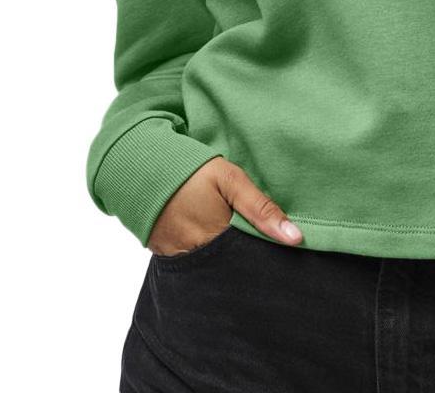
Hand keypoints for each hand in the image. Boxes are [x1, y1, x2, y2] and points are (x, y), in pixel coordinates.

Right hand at [147, 156, 302, 255]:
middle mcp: (198, 256)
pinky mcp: (165, 255)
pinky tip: (211, 240)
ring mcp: (178, 258)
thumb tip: (295, 238)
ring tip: (233, 241)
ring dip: (226, 258)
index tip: (281, 251)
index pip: (251, 259)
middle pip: (232, 267)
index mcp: (218, 238)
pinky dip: (205, 256)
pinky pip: (192, 264)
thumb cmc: (190, 170)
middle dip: (246, 260)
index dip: (265, 254)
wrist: (139, 167)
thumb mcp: (230, 180)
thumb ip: (261, 208)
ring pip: (213, 268)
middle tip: (255, 247)